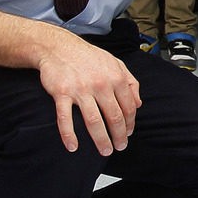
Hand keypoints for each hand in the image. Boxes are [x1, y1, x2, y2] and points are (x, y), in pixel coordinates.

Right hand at [38, 36, 141, 155]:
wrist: (58, 46)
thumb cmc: (87, 56)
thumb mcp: (115, 63)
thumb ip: (130, 82)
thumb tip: (139, 104)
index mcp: (115, 77)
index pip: (128, 107)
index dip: (130, 124)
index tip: (128, 133)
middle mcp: (100, 84)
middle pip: (114, 117)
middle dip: (119, 136)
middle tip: (119, 147)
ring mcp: (80, 89)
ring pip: (94, 121)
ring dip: (101, 140)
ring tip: (104, 151)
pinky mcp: (62, 92)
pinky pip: (65, 118)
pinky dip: (69, 135)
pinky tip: (73, 146)